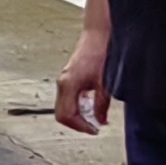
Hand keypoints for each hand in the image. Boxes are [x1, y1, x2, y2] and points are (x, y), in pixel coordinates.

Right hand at [54, 15, 111, 132]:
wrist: (97, 34)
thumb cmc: (99, 52)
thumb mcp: (104, 83)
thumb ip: (101, 104)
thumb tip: (100, 121)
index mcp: (68, 85)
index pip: (66, 115)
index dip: (80, 126)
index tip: (94, 130)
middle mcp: (62, 83)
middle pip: (61, 113)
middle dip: (77, 123)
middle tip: (93, 127)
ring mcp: (64, 80)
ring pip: (64, 106)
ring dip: (78, 115)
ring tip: (95, 117)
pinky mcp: (69, 77)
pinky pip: (68, 98)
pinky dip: (78, 106)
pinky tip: (92, 104)